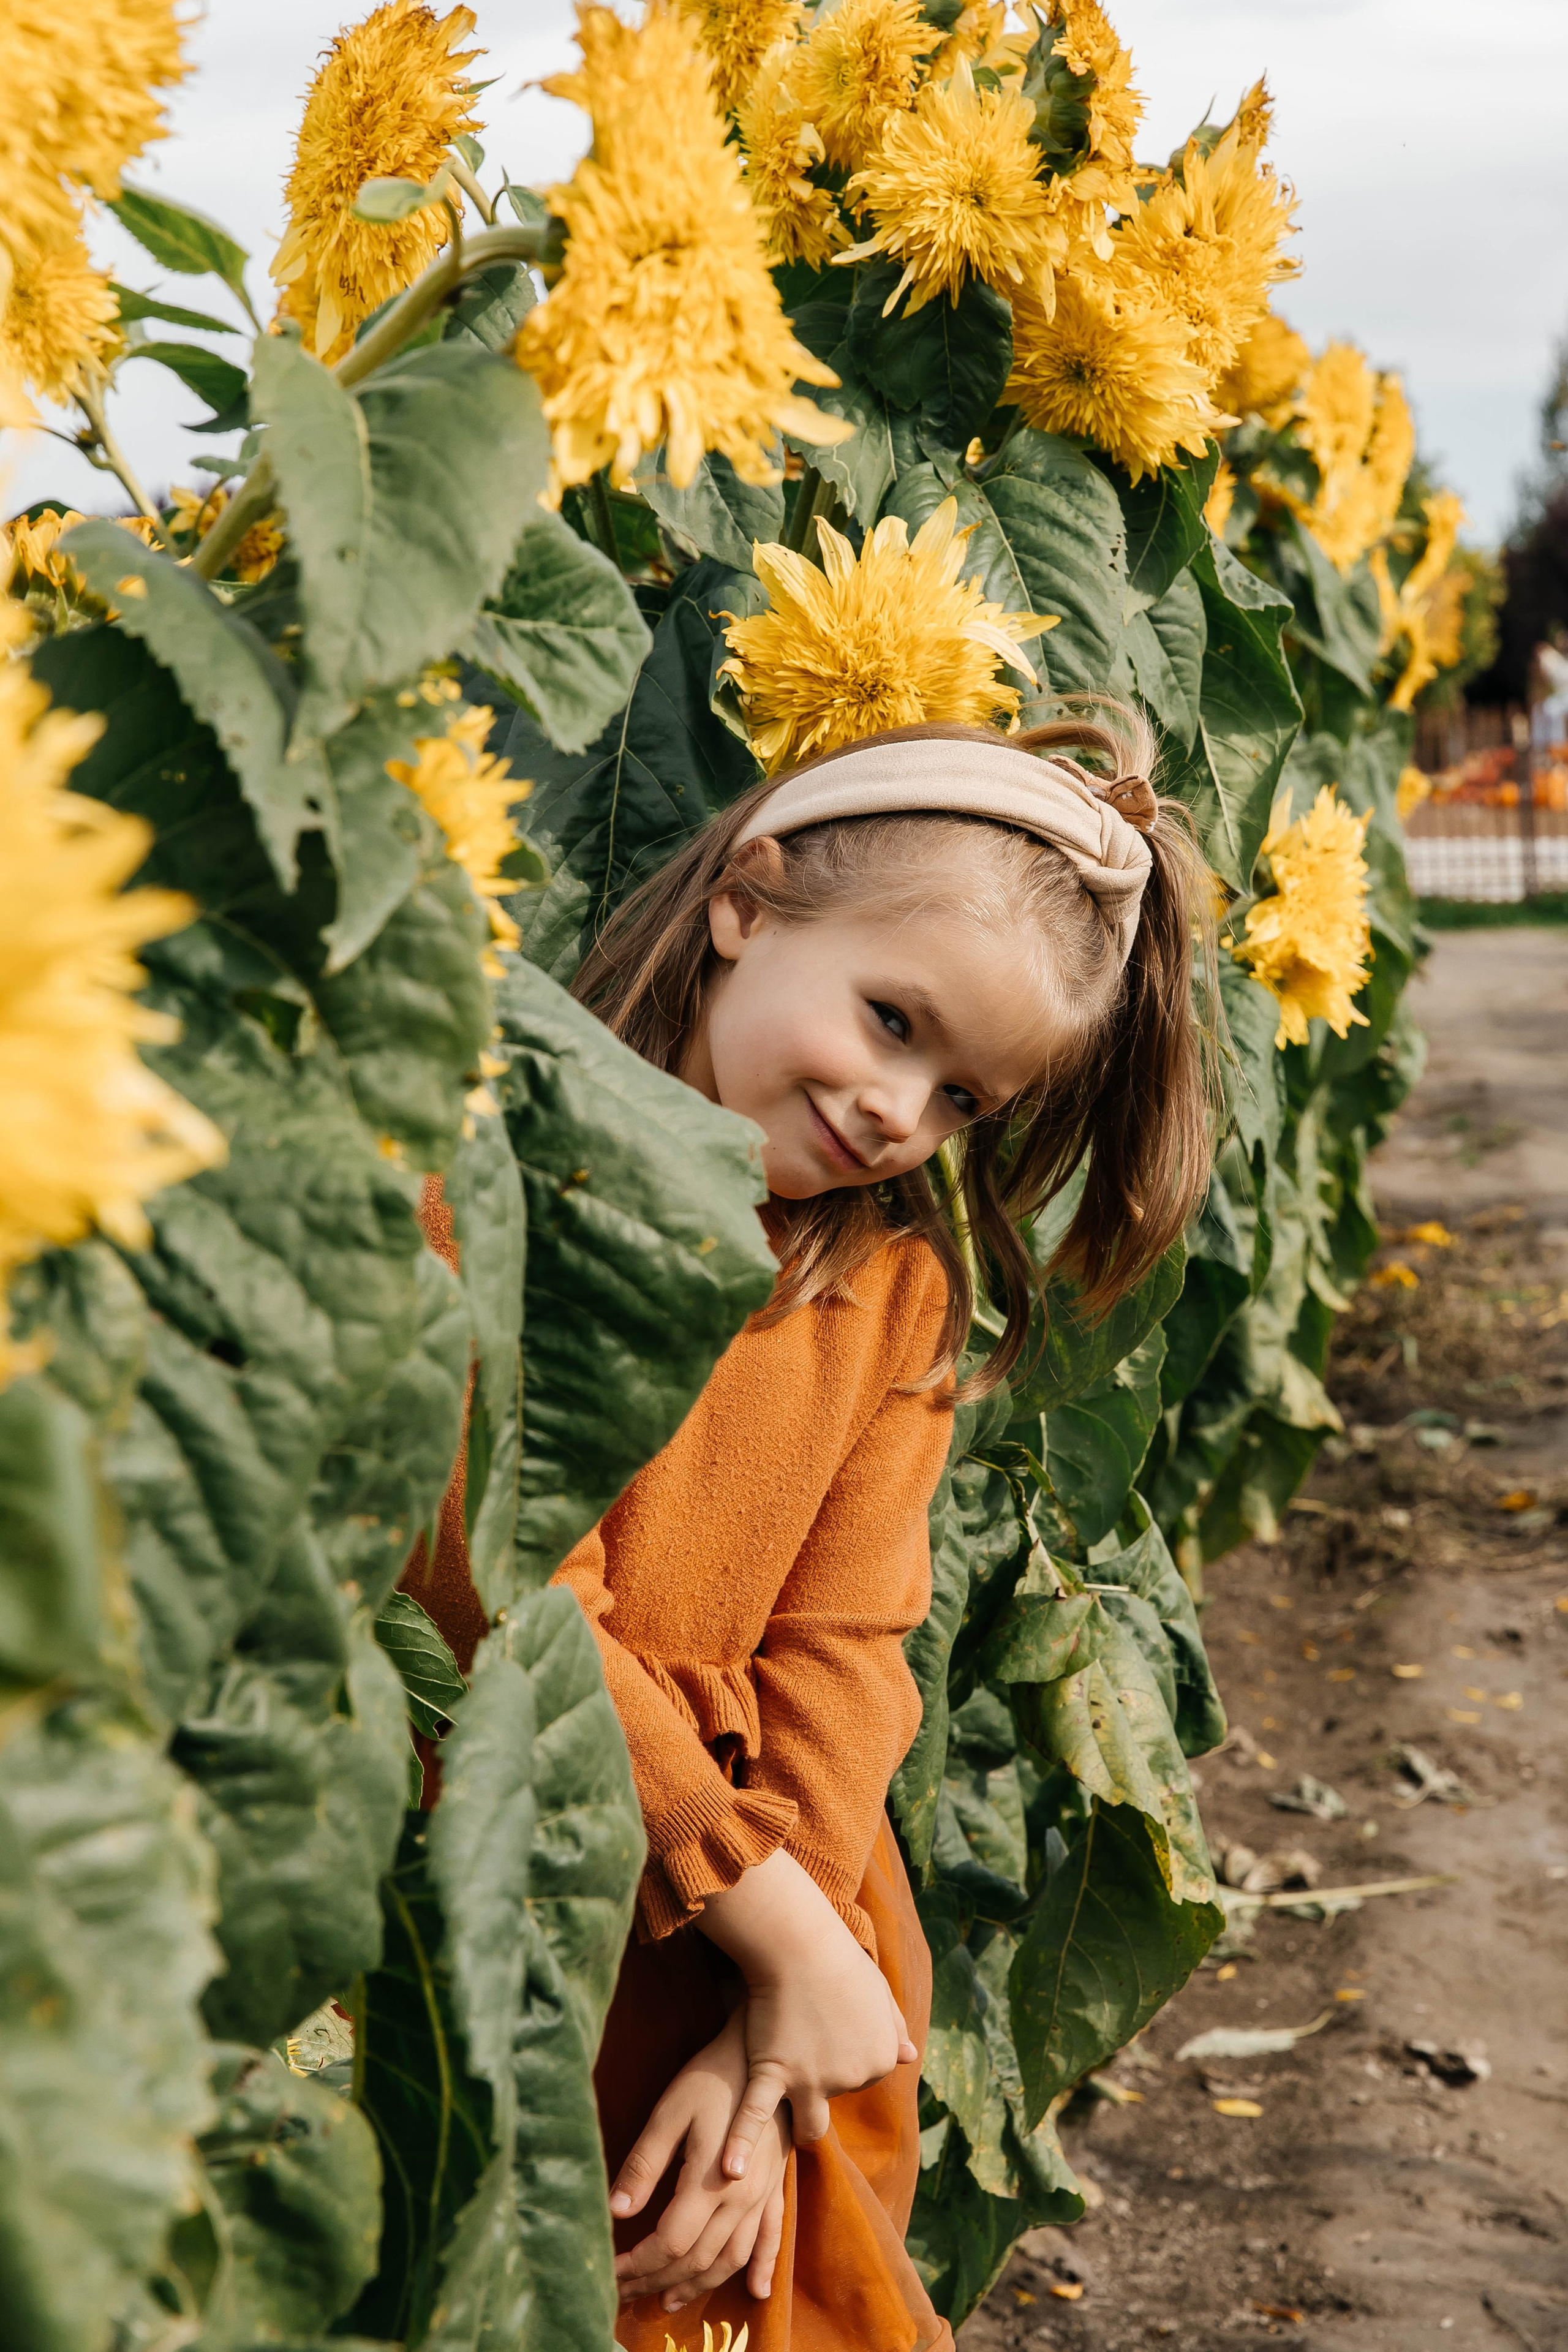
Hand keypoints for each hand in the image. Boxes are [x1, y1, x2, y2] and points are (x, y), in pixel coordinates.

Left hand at [610, 2008, 789, 2311]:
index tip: (611, 2273)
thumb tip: (615, 2210)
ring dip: (699, 2285)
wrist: (764, 2051)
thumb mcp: (670, 2111)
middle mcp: (741, 2198)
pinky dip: (762, 2267)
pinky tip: (755, 2290)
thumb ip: (645, 2163)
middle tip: (626, 2290)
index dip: (638, 2264)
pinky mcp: (776, 2185)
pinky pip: (770, 2237)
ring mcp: (763, 2194)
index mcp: (710, 2181)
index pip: (671, 2244)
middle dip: (658, 2281)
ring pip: (731, 2258)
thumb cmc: (711, 2076)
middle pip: (698, 2259)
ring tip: (668, 2299)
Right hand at [698, 1849, 917, 2169]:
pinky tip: (730, 2172)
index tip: (827, 2030)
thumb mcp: (879, 1992)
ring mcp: (813, 2080)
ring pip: (808, 2124)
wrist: (800, 1943)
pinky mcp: (774, 2073)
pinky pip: (757, 2116)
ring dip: (800, 2125)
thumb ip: (894, 2026)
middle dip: (822, 2086)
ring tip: (789, 2122)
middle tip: (805, 2051)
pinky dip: (741, 2144)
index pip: (862, 2077)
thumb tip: (909, 2055)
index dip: (842, 2055)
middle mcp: (852, 2077)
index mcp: (880, 2059)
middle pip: (835, 2098)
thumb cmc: (839, 1960)